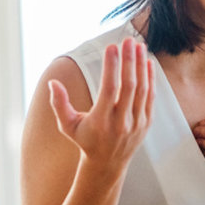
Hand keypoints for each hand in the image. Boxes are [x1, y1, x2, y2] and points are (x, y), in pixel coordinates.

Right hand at [48, 37, 154, 174]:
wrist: (107, 164)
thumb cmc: (85, 140)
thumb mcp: (67, 126)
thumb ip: (59, 104)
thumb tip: (53, 83)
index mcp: (101, 121)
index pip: (109, 89)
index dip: (111, 66)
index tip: (111, 46)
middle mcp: (121, 122)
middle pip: (129, 86)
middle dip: (129, 60)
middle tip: (128, 40)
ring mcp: (136, 123)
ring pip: (142, 89)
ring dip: (141, 65)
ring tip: (139, 45)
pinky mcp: (146, 122)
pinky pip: (150, 97)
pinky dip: (150, 79)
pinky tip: (147, 62)